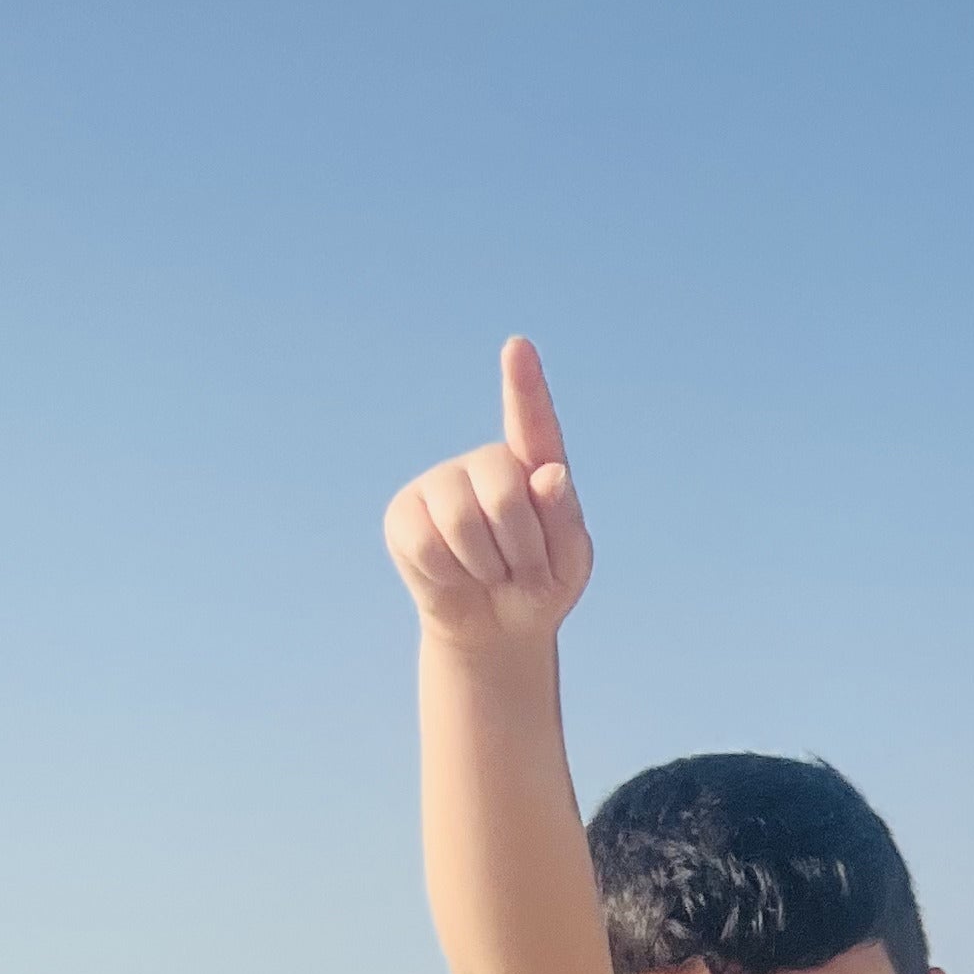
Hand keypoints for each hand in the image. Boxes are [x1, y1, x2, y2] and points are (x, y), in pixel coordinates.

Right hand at [384, 338, 592, 649]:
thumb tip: (549, 475)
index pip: (533, 425)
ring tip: (491, 573)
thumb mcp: (568, 564)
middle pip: (505, 495)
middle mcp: (485, 464)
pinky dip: (450, 575)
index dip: (524, 387)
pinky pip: (428, 546)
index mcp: (534, 468)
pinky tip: (456, 574)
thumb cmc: (539, 587)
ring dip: (487, 566)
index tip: (519, 346)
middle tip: (522, 570)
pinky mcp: (405, 512)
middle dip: (522, 548)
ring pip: (462, 524)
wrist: (494, 626)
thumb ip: (566, 522)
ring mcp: (441, 483)